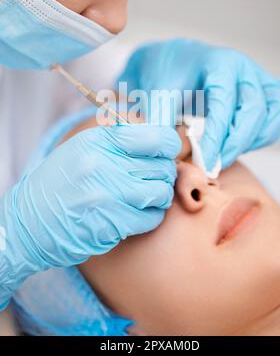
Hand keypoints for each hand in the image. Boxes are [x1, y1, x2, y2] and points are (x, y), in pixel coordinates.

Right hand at [0, 123, 180, 308]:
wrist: (29, 222)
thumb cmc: (61, 184)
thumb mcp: (83, 148)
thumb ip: (119, 140)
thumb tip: (161, 138)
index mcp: (99, 140)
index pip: (156, 137)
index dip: (169, 146)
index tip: (167, 153)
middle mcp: (103, 163)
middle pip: (162, 167)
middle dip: (163, 175)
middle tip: (151, 179)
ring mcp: (106, 194)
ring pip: (160, 193)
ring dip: (158, 198)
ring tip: (143, 198)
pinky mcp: (110, 222)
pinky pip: (150, 218)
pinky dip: (149, 218)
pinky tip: (134, 215)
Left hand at [117, 38, 279, 169]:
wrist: (175, 61)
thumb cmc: (167, 76)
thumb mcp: (157, 95)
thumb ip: (161, 121)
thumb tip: (167, 153)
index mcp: (220, 64)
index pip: (225, 104)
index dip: (217, 136)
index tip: (205, 162)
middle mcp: (245, 69)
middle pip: (256, 109)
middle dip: (236, 142)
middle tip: (214, 164)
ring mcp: (259, 77)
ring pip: (276, 110)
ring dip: (256, 138)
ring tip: (228, 151)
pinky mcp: (266, 88)